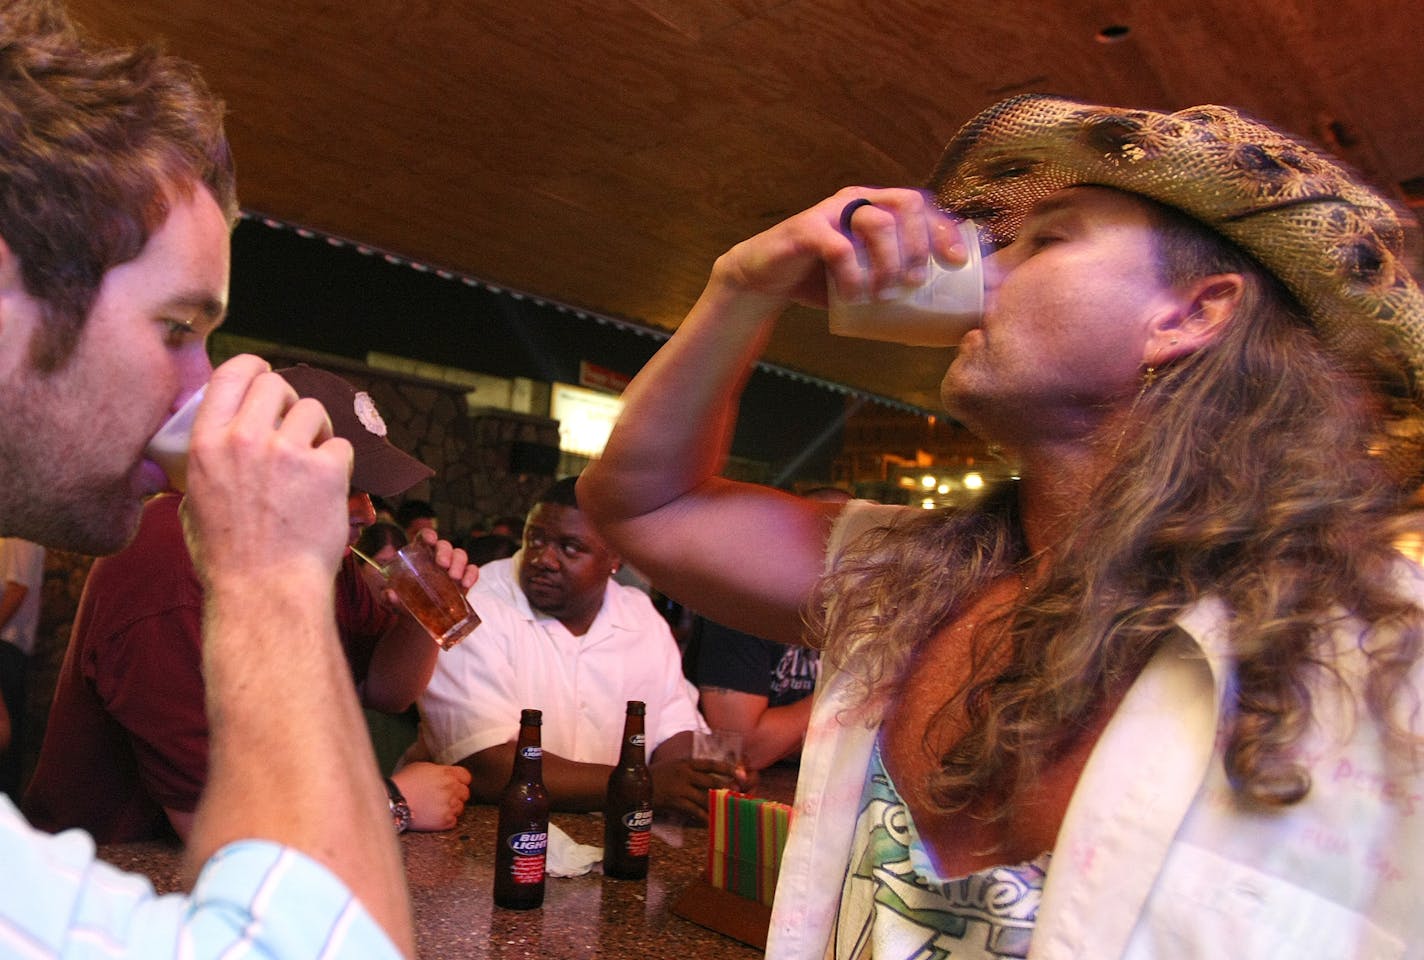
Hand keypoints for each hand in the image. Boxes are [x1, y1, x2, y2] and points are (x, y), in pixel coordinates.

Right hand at [181, 355, 351, 587]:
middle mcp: (245, 439)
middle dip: (289, 401)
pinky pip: (342, 446)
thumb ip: (205, 468)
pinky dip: (339, 465)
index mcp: (206, 444)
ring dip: (317, 432)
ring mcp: (287, 451)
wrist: (265, 591)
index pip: (232, 374)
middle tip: (294, 427)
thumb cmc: (228, 560)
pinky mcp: (326, 469)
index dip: (255, 369)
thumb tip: (211, 450)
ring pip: (314, 410)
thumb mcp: (194, 505)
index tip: (264, 376)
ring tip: (312, 463)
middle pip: (277, 384)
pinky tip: (329, 489)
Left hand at [381, 528, 478, 608]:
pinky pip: (472, 571)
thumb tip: (390, 594)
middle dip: (445, 552)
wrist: (419, 621)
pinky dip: (471, 575)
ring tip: (454, 577)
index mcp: (419, 555)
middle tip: (442, 565)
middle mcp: (437, 558)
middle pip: (444, 545)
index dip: (428, 535)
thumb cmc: (405, 603)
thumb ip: (388, 597)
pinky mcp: (463, 581)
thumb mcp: (393, 601)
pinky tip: (466, 584)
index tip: (430, 540)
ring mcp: (452, 568)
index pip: (425, 538)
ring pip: (460, 555)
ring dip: (459, 563)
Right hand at [392, 761, 471, 831]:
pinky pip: (454, 821)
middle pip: (465, 793)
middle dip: (456, 795)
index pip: (466, 777)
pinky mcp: (445, 820)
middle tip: (442, 798)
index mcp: (447, 774)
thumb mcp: (422, 767)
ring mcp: (449, 805)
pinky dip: (446, 820)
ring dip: (451, 808)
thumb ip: (439, 770)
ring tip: (435, 808)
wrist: (394, 801)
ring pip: (460, 807)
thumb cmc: (404, 783)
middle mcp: (451, 788)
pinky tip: (434, 816)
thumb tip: (445, 774)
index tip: (454, 784)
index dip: (460, 781)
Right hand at [649, 755, 741, 822]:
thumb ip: (688, 770)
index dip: (727, 768)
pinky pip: (695, 810)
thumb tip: (707, 779)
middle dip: (726, 790)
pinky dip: (704, 817)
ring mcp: (680, 787)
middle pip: (712, 781)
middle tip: (738, 797)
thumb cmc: (653, 777)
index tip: (740, 774)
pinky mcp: (675, 800)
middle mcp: (685, 773)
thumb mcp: (672, 766)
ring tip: (729, 811)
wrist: (632, 785)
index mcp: (685, 763)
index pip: (711, 764)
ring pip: (706, 797)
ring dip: (717, 805)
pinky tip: (711, 823)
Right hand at [715, 187, 966, 310]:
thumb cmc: (823, 281)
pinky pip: (839, 247)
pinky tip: (854, 297)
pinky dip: (854, 276)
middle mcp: (859, 202)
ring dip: (888, 264)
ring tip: (883, 295)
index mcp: (878, 208)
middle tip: (913, 283)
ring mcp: (831, 212)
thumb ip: (897, 283)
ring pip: (877, 222)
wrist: (766, 280)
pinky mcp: (806, 229)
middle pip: (907, 203)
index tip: (955, 263)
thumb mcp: (866, 279)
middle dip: (919, 245)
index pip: (923, 206)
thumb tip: (946, 312)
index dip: (944, 230)